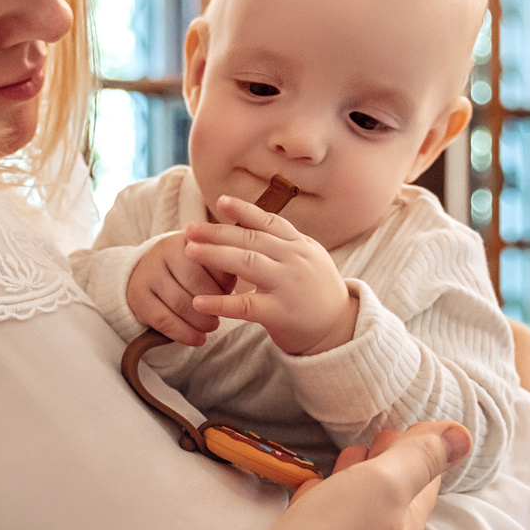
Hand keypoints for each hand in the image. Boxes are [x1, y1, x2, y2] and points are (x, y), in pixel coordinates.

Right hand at [124, 230, 225, 345]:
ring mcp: (148, 272)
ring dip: (201, 321)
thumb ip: (227, 264)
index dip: (227, 283)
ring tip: (212, 327)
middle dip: (215, 304)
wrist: (147, 275)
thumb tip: (254, 279)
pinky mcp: (137, 295)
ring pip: (181, 303)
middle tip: (223, 316)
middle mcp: (164, 250)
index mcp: (188, 238)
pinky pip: (163, 318)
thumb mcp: (206, 259)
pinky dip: (183, 333)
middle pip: (197, 282)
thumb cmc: (188, 270)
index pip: (215, 262)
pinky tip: (197, 340)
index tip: (233, 296)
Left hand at [182, 195, 357, 355]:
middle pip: (251, 239)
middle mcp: (294, 260)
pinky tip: (198, 302)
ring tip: (189, 252)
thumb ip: (282, 243)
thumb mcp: (307, 259)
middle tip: (190, 229)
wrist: (341, 328)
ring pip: (247, 263)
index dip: (245, 210)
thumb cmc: (316, 292)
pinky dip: (220, 302)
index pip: (269, 221)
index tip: (221, 201)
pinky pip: (245, 306)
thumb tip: (249, 223)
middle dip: (218, 232)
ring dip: (214, 255)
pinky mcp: (280, 313)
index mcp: (299, 245)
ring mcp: (287, 285)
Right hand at [247, 423, 466, 529]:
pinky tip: (309, 488)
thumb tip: (462, 434)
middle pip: (391, 491)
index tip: (408, 419)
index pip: (426, 477)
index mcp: (407, 522)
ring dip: (354, 478)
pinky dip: (319, 498)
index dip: (421, 446)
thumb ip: (420, 458)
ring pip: (353, 504)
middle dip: (389, 461)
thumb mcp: (385, 485)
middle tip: (382, 432)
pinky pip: (318, 518)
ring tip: (349, 453)